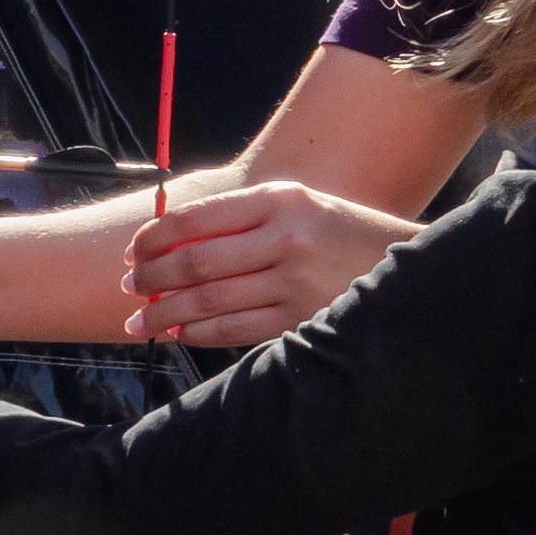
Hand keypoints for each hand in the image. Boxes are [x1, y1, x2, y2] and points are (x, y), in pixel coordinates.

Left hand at [120, 181, 417, 347]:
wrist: (406, 269)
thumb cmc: (340, 235)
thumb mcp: (300, 207)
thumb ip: (243, 218)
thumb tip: (172, 239)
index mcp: (280, 200)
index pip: (197, 216)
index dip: (154, 237)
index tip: (132, 252)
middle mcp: (285, 237)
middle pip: (195, 261)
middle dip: (151, 278)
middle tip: (129, 288)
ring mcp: (294, 282)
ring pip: (208, 301)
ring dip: (164, 314)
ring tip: (141, 321)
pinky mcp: (301, 319)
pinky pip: (233, 329)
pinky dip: (198, 334)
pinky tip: (181, 334)